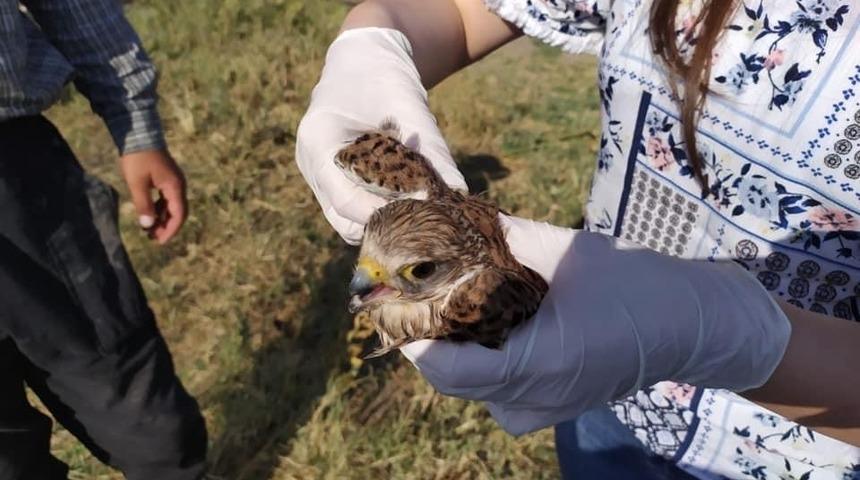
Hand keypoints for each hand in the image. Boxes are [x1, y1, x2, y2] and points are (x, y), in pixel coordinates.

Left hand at [118, 149, 186, 243]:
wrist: (138, 134)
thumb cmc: (137, 158)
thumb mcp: (137, 183)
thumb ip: (144, 205)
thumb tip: (148, 226)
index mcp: (175, 187)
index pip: (179, 214)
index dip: (171, 230)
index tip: (159, 241)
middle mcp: (179, 185)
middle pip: (179, 212)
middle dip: (168, 226)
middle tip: (153, 238)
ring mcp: (174, 181)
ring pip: (173, 206)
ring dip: (163, 218)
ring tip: (149, 229)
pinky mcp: (167, 178)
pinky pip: (168, 198)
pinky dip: (160, 209)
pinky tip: (149, 214)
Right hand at [296, 27, 466, 244]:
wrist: (364, 60)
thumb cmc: (384, 77)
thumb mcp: (411, 109)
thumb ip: (432, 152)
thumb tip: (458, 192)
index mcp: (318, 141)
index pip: (346, 200)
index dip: (384, 214)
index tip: (422, 214)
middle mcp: (311, 165)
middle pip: (344, 219)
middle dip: (385, 225)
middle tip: (426, 220)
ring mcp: (317, 177)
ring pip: (347, 222)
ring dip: (382, 223)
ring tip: (419, 212)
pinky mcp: (330, 182)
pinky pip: (352, 211)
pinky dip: (379, 212)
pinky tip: (408, 203)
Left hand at [401, 215, 790, 434]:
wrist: (689, 325)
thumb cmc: (635, 284)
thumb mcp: (567, 251)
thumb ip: (505, 237)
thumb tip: (453, 216)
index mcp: (539, 362)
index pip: (450, 368)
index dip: (413, 340)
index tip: (390, 308)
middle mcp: (537, 398)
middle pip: (453, 381)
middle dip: (424, 343)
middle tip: (407, 301)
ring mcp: (545, 411)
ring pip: (471, 390)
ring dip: (450, 354)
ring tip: (437, 311)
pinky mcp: (552, 409)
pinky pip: (496, 395)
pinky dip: (478, 368)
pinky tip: (479, 333)